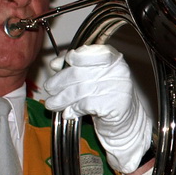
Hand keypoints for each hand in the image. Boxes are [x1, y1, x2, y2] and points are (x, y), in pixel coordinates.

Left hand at [43, 44, 152, 173]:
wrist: (126, 121)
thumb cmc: (107, 96)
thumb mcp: (94, 76)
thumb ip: (76, 66)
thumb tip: (55, 64)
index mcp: (113, 59)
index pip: (90, 52)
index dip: (72, 58)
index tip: (57, 65)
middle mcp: (117, 71)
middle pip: (79, 72)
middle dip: (59, 82)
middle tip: (49, 89)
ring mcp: (117, 88)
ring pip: (79, 90)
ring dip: (61, 99)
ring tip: (52, 104)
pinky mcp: (114, 105)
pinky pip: (86, 105)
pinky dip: (73, 109)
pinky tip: (68, 113)